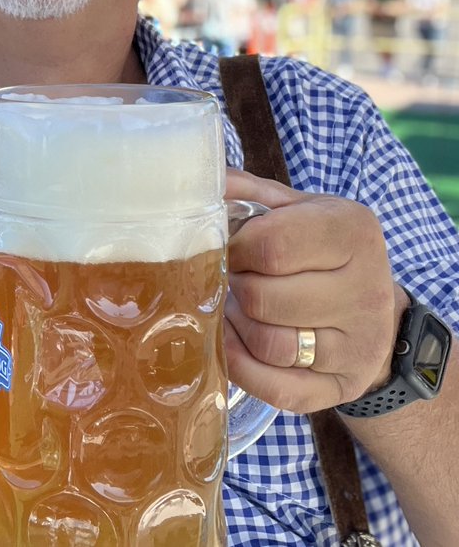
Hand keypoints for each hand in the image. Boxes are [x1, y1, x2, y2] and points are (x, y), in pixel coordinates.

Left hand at [224, 168, 402, 412]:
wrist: (373, 310)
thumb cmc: (319, 250)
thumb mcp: (294, 208)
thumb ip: (246, 191)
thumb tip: (193, 178)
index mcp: (352, 231)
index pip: (271, 246)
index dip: (235, 249)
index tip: (230, 249)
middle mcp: (366, 290)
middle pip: (263, 298)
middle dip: (235, 287)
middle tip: (233, 280)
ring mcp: (359, 346)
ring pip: (270, 344)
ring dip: (237, 326)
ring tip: (236, 308)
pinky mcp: (342, 388)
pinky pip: (277, 389)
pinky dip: (243, 367)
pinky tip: (236, 343)